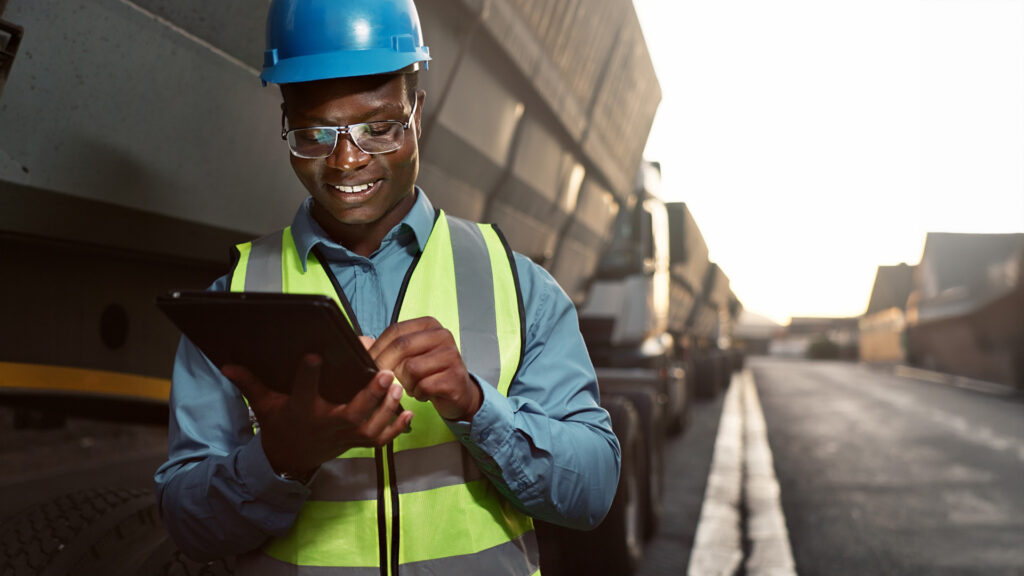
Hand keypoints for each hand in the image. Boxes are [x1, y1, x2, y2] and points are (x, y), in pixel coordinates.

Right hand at [221, 353, 413, 477]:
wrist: (290, 457)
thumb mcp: (264, 404)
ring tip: (398, 387)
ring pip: (370, 428)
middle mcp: (327, 424)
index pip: (304, 391)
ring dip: (386, 409)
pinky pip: (379, 440)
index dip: (308, 374)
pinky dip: (395, 428)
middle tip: (384, 373)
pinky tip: (408, 412)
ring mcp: (345, 436)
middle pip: (352, 413)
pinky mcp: (356, 443)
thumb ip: (249, 382)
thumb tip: (226, 364)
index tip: (314, 355)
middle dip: (369, 395)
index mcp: (302, 411)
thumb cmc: (280, 423)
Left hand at [369, 317, 482, 421]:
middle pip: (402, 347)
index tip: (367, 364)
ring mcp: (452, 355)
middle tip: (381, 380)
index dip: (377, 348)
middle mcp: (443, 335)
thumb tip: (360, 344)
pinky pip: (423, 386)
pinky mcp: (455, 377)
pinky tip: (424, 393)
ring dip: (405, 383)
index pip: (395, 331)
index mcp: (429, 325)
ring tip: (413, 386)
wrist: (458, 393)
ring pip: (411, 368)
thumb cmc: (429, 372)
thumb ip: (386, 348)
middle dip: (385, 366)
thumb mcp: (409, 356)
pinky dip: (418, 393)